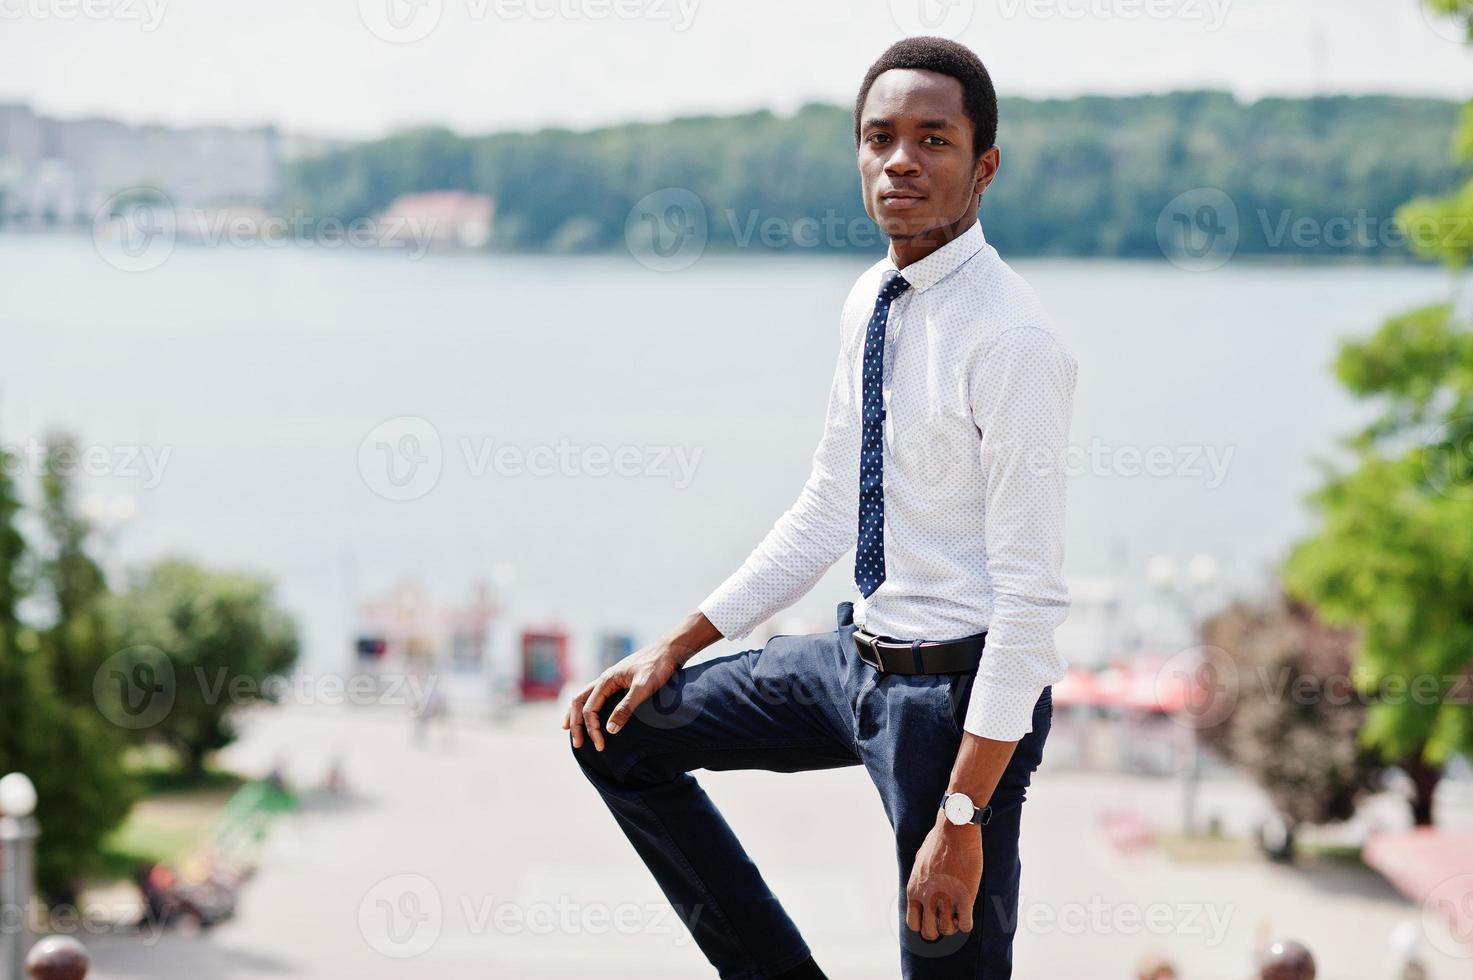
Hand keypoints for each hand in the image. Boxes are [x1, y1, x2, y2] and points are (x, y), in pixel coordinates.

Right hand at [561, 642, 682, 751]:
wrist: (670, 650)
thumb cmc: (658, 667)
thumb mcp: (643, 688)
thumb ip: (626, 708)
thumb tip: (609, 730)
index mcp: (606, 680)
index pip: (589, 709)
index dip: (591, 729)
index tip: (600, 746)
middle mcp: (604, 680)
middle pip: (579, 702)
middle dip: (576, 724)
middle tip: (577, 744)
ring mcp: (611, 680)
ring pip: (584, 697)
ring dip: (576, 714)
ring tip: (569, 728)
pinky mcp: (620, 682)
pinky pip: (596, 696)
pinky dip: (587, 707)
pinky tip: (591, 714)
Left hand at [905, 811, 982, 940]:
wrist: (955, 830)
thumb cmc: (938, 841)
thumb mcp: (919, 862)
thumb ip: (919, 880)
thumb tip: (921, 887)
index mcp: (914, 889)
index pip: (913, 923)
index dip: (925, 924)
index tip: (934, 917)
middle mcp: (927, 898)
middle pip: (929, 932)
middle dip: (939, 929)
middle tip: (948, 918)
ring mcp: (945, 898)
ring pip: (948, 930)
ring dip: (954, 926)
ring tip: (958, 914)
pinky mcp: (964, 896)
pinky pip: (965, 925)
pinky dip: (967, 923)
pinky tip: (968, 911)